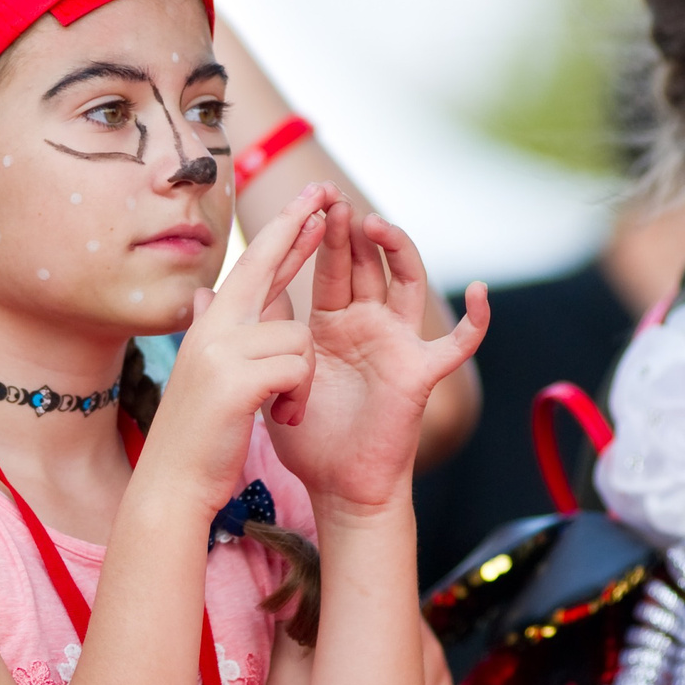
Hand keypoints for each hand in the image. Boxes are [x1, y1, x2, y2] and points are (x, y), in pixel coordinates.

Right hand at [140, 185, 330, 515]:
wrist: (174, 482)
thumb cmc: (197, 433)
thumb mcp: (208, 372)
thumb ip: (217, 328)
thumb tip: (206, 293)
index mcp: (210, 325)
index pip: (254, 268)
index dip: (284, 234)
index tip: (311, 204)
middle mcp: (213, 327)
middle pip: (264, 266)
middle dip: (299, 230)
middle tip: (326, 195)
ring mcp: (223, 350)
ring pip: (298, 337)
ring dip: (302, 378)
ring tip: (281, 408)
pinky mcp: (238, 379)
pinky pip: (297, 368)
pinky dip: (297, 398)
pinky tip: (280, 418)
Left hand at [264, 200, 485, 514]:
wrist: (336, 486)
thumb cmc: (306, 437)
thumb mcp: (266, 373)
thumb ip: (246, 332)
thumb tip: (204, 293)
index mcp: (332, 322)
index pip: (329, 265)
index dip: (320, 233)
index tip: (308, 198)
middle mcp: (368, 324)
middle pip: (366, 263)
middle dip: (350, 230)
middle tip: (332, 200)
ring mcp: (397, 343)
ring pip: (407, 282)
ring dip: (398, 249)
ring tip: (375, 225)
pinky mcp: (419, 371)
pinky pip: (458, 344)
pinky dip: (477, 320)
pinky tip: (481, 292)